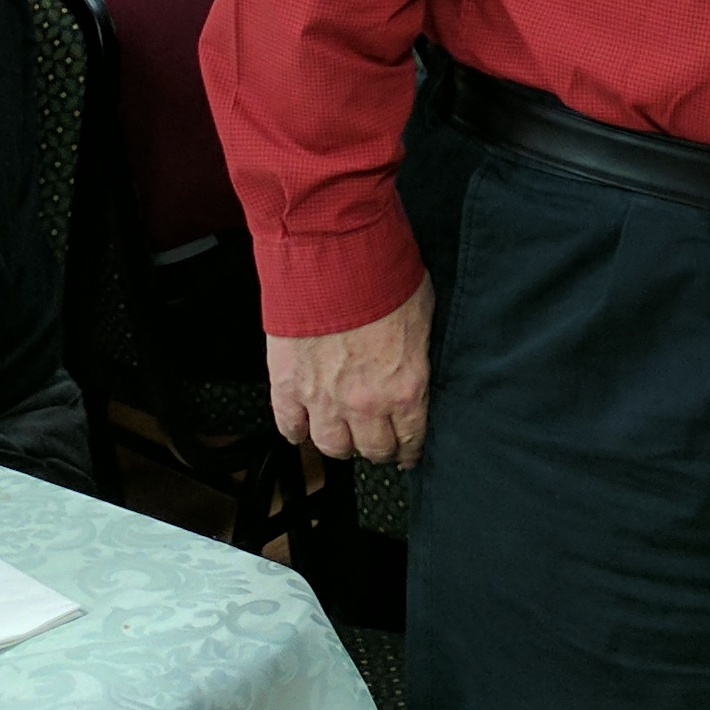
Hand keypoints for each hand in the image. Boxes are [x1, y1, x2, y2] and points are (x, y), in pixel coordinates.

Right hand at [267, 280, 431, 466]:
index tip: (405, 453)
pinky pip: (289, 426)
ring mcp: (323, 399)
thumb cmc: (381, 275)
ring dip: (339, 443)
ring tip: (341, 435)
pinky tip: (301, 429)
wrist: (333, 255)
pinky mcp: (289, 386)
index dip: (407, 450)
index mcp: (405, 388)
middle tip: (375, 441)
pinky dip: (295, 431)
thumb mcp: (421, 313)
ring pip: (332, 446)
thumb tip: (414, 356)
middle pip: (372, 449)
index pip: (410, 438)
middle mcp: (366, 403)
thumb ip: (416, 350)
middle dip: (376, 447)